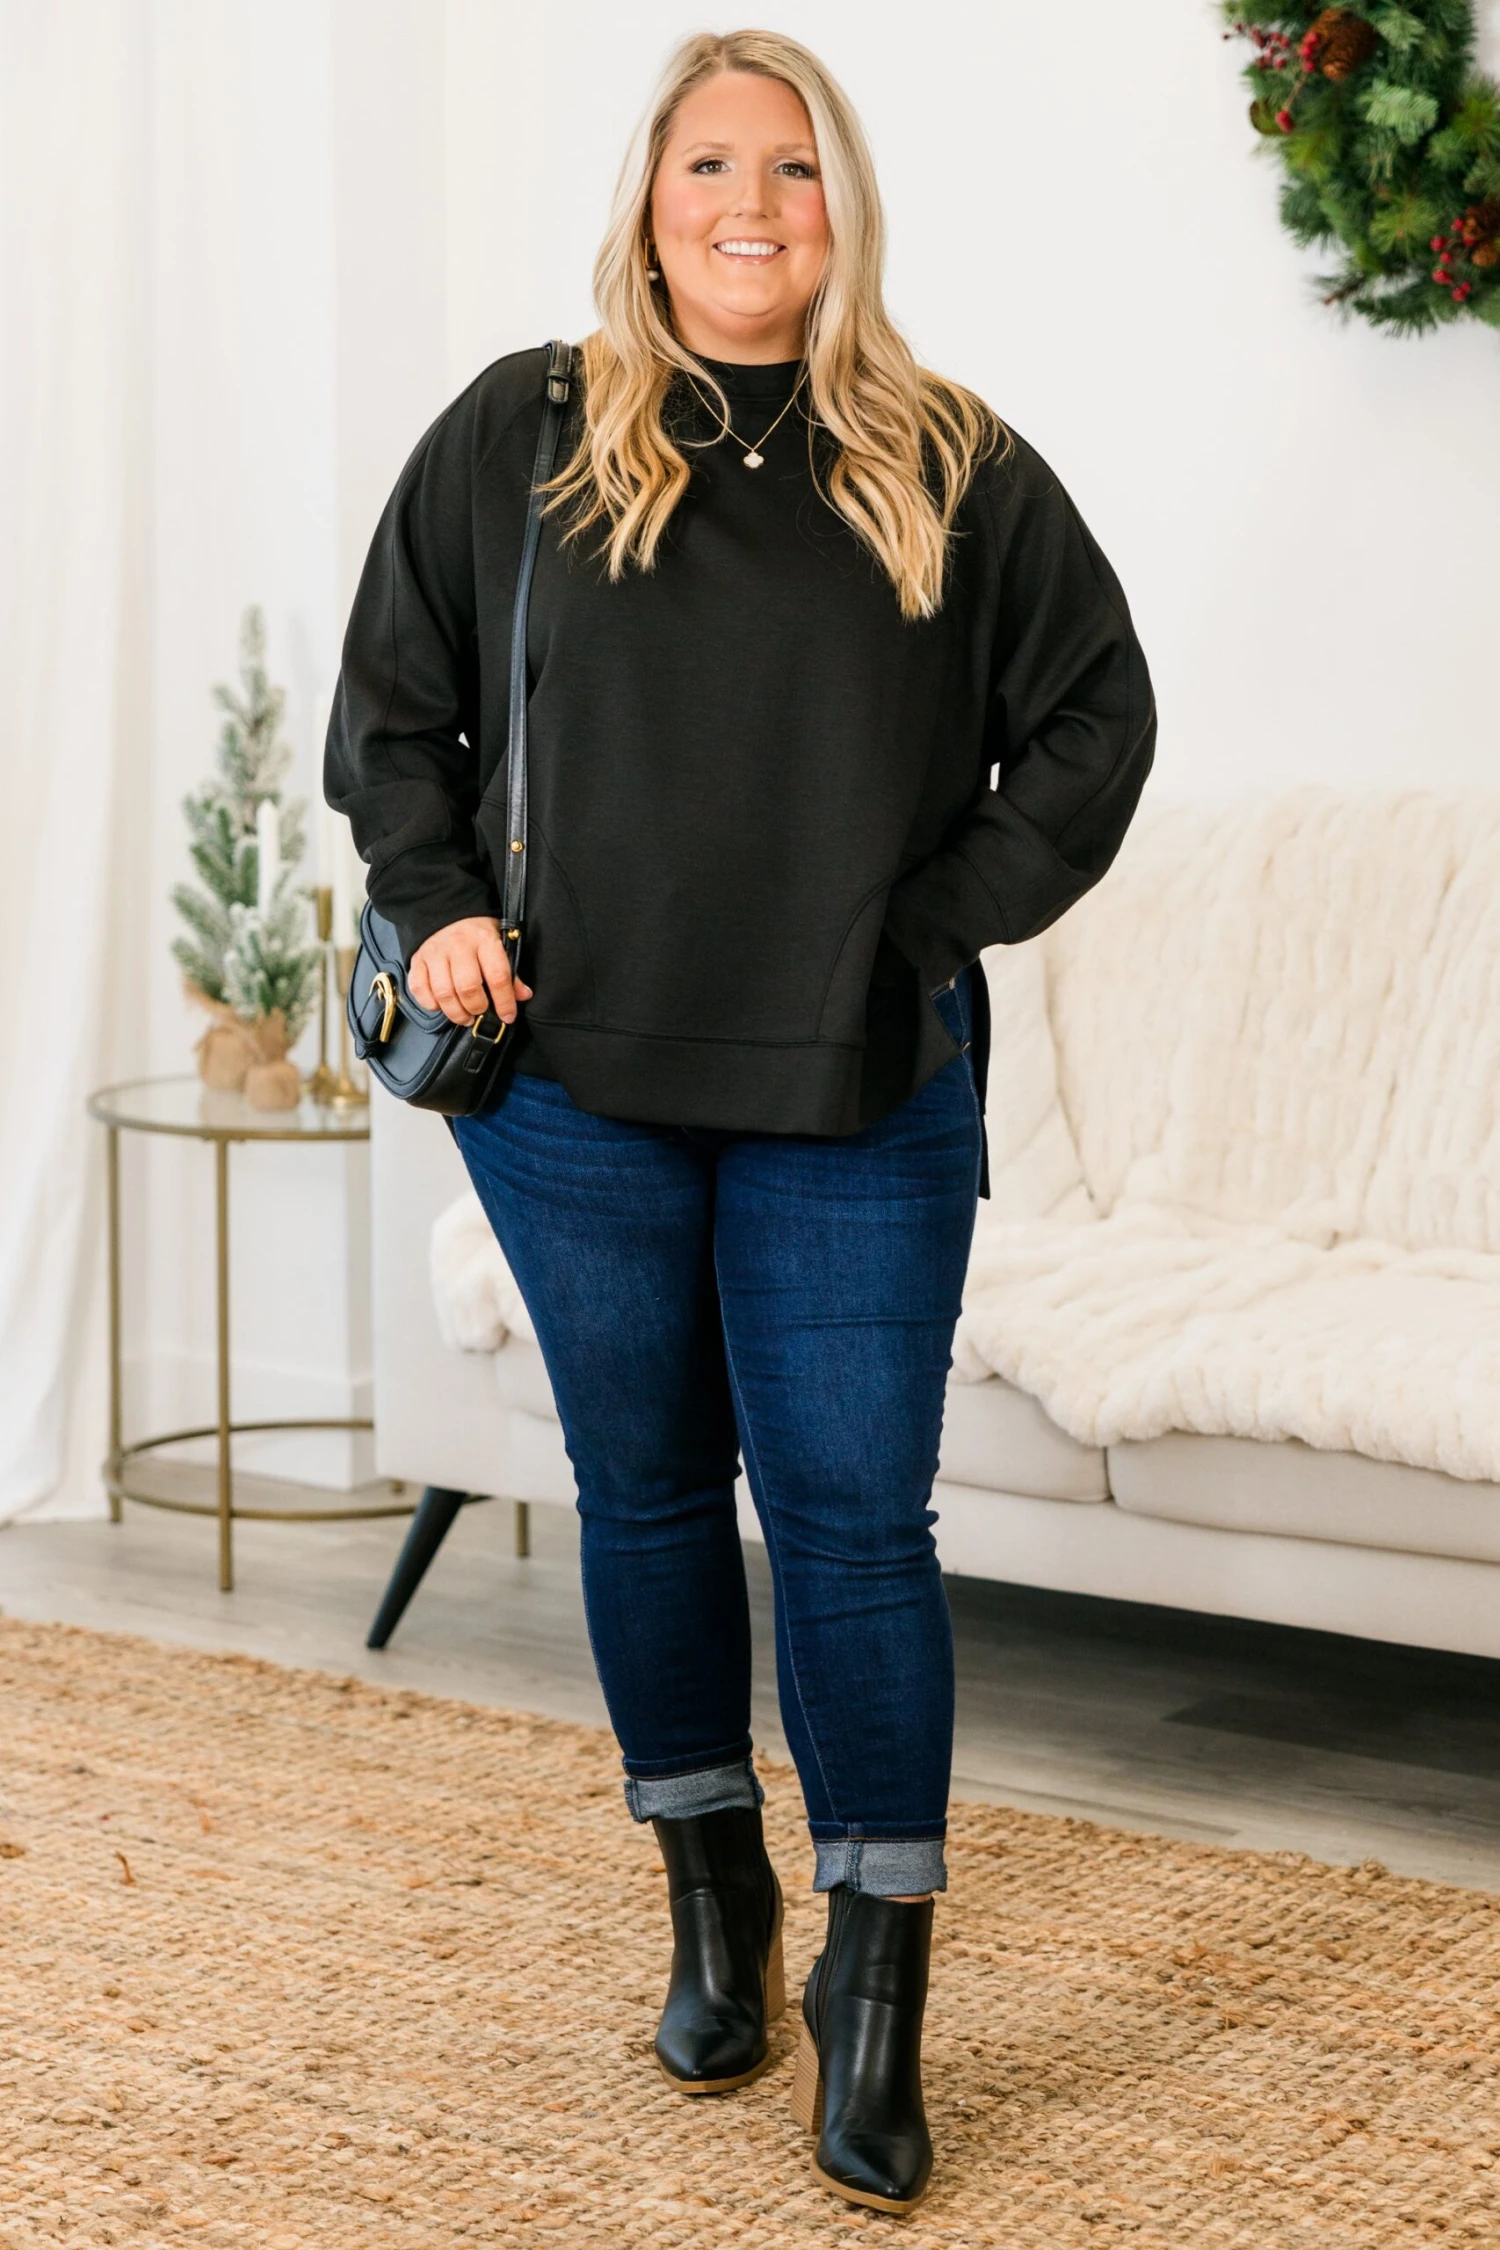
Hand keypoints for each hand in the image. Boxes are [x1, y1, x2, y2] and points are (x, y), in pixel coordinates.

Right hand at [409, 916, 532, 1026]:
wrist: (448, 913)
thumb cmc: (478, 933)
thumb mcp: (501, 942)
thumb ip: (512, 971)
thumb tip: (523, 995)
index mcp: (484, 939)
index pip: (497, 976)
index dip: (504, 1002)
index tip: (508, 1016)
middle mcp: (458, 945)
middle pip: (467, 988)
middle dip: (477, 1008)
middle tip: (480, 1012)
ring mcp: (435, 952)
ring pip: (443, 993)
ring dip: (455, 1012)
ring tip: (464, 1016)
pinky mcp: (418, 960)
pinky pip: (420, 989)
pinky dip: (431, 1004)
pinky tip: (442, 1005)